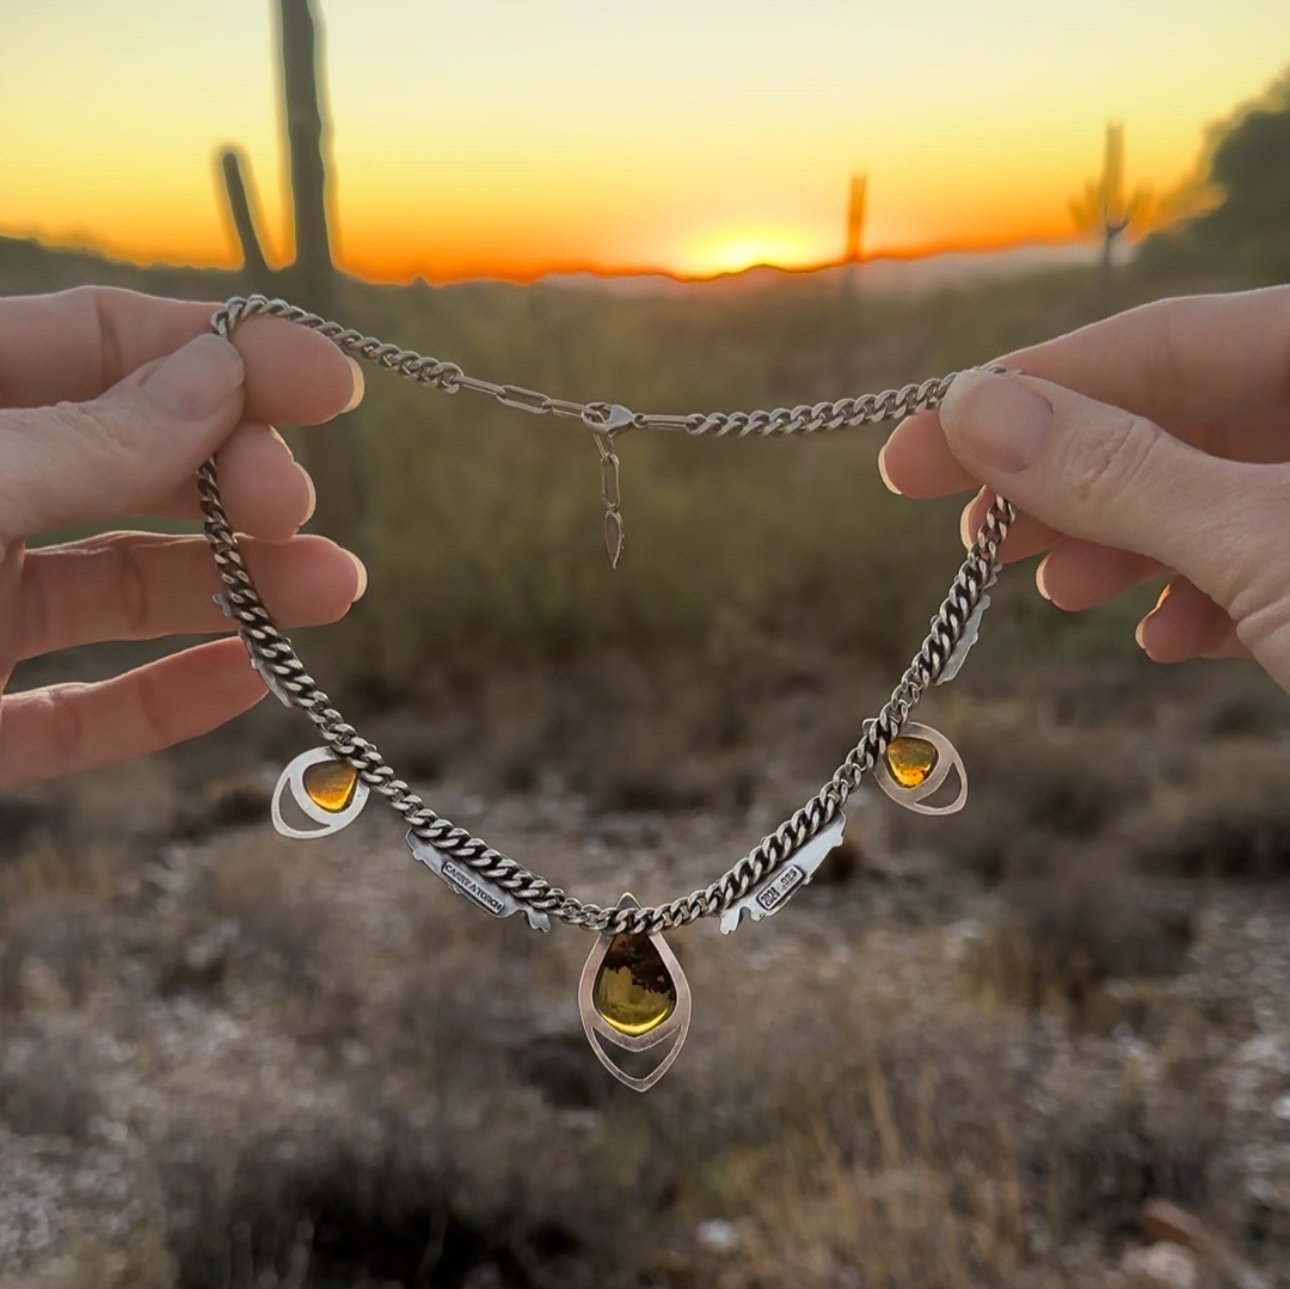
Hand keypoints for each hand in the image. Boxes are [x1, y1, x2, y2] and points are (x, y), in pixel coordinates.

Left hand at [0, 287, 366, 787]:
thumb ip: (88, 441)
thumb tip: (219, 373)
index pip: (98, 344)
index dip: (224, 352)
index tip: (333, 384)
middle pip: (127, 463)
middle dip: (234, 474)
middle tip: (293, 507)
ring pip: (117, 590)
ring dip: (235, 584)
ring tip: (337, 588)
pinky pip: (77, 714)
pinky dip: (166, 699)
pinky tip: (248, 678)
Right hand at [878, 287, 1289, 692]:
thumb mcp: (1257, 541)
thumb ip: (1123, 475)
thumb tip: (971, 410)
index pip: (1160, 343)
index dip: (1033, 387)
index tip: (922, 436)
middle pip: (1175, 422)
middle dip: (1065, 481)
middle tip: (965, 526)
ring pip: (1209, 499)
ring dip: (1119, 547)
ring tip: (1054, 588)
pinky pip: (1259, 567)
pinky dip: (1197, 599)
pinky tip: (1160, 636)